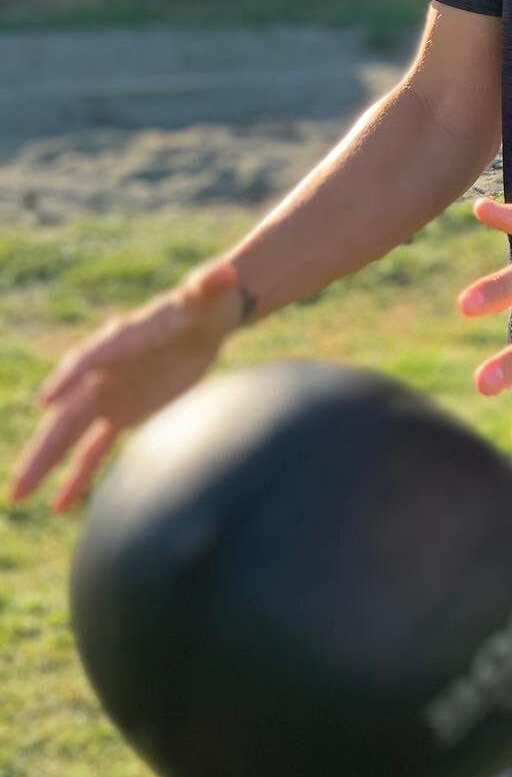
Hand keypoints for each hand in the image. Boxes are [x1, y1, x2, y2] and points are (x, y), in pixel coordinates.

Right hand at [6, 259, 241, 511]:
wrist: (204, 321)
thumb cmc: (205, 302)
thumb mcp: (210, 294)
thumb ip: (210, 284)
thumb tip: (226, 271)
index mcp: (122, 339)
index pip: (93, 356)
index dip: (73, 375)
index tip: (51, 398)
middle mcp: (105, 370)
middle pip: (67, 411)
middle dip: (44, 444)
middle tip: (19, 478)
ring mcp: (109, 395)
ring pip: (70, 435)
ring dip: (45, 464)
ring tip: (18, 496)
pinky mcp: (122, 413)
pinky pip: (94, 448)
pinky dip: (78, 475)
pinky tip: (58, 505)